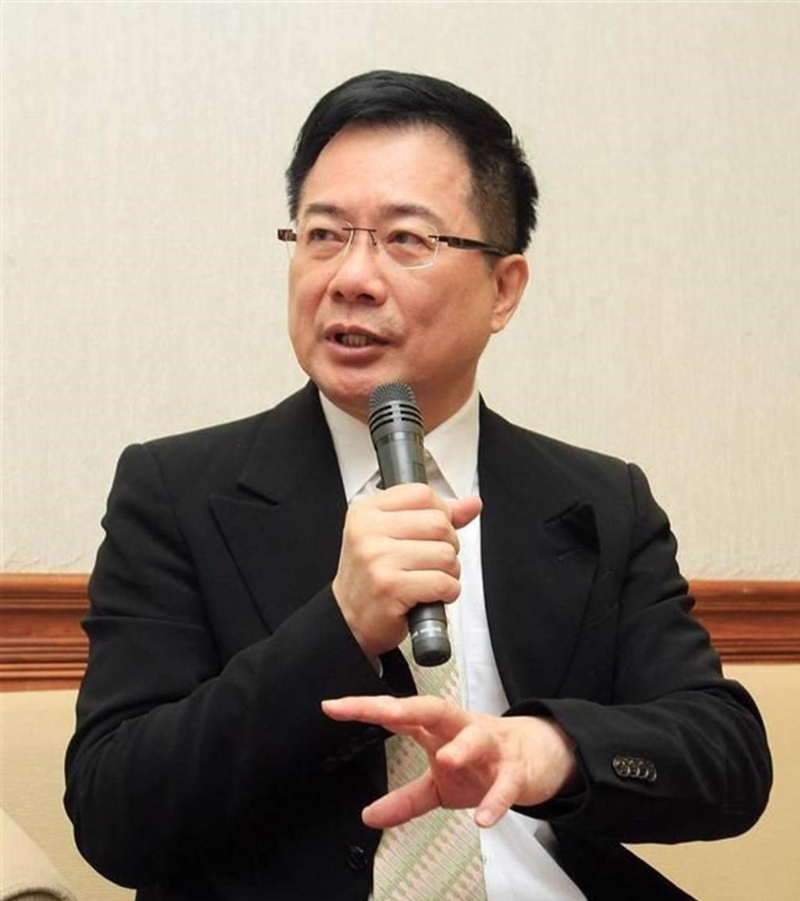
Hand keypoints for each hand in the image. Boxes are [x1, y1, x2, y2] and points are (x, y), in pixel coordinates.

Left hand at [322, 694, 579, 828]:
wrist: (536, 757)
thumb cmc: (479, 763)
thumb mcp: (439, 784)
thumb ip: (405, 798)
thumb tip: (367, 816)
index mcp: (438, 729)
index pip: (399, 714)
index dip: (366, 709)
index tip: (332, 706)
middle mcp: (461, 729)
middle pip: (436, 710)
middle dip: (411, 708)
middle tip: (385, 711)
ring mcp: (491, 746)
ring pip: (477, 737)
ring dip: (463, 747)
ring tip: (447, 760)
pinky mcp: (516, 771)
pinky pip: (507, 783)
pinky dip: (497, 799)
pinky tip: (484, 818)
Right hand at [332, 484, 481, 658]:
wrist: (348, 621)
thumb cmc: (372, 578)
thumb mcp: (393, 536)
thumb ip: (433, 516)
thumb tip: (472, 503)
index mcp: (367, 511)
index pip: (422, 494)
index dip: (440, 514)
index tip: (432, 533)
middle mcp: (368, 531)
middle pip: (439, 523)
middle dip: (448, 545)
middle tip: (432, 561)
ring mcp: (377, 558)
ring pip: (445, 554)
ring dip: (449, 572)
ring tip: (430, 579)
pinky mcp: (390, 587)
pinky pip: (442, 582)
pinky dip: (447, 592)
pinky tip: (431, 595)